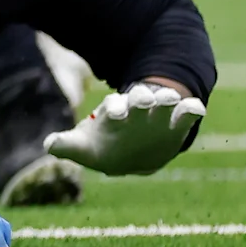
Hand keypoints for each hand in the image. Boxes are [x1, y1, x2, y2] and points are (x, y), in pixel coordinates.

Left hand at [43, 83, 204, 175]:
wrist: (132, 148)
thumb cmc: (106, 146)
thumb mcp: (86, 148)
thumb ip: (68, 146)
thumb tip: (48, 145)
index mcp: (115, 114)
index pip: (114, 106)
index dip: (115, 107)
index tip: (115, 112)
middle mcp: (136, 109)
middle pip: (139, 98)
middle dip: (140, 98)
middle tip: (142, 99)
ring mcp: (159, 114)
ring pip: (163, 100)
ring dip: (166, 99)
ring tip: (170, 99)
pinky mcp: (177, 124)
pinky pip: (186, 113)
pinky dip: (191, 109)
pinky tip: (198, 108)